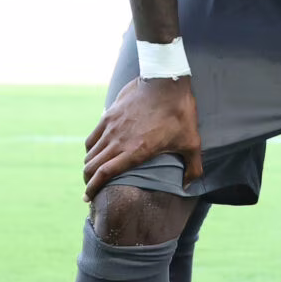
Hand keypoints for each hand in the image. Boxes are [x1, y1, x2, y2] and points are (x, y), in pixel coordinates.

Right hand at [83, 75, 201, 199]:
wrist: (165, 83)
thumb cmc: (180, 114)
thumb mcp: (192, 143)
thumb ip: (192, 168)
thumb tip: (188, 186)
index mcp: (135, 151)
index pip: (105, 174)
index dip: (93, 188)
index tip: (88, 198)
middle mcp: (118, 141)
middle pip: (91, 166)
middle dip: (88, 180)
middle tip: (91, 188)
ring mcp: (111, 128)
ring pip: (90, 153)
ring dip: (89, 166)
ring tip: (93, 173)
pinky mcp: (108, 116)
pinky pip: (92, 138)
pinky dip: (90, 149)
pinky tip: (95, 153)